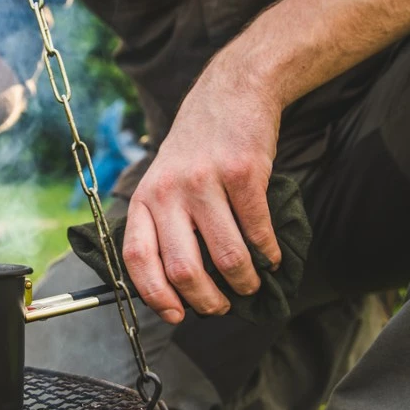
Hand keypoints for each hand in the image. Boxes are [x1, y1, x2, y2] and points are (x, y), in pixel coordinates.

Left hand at [123, 50, 283, 323]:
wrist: (230, 94)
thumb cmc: (195, 150)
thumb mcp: (162, 182)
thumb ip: (163, 225)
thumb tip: (176, 288)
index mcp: (145, 199)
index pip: (138, 259)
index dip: (155, 296)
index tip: (176, 315)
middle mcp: (169, 192)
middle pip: (183, 269)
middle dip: (207, 301)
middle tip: (222, 307)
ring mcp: (205, 182)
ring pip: (226, 257)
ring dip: (244, 282)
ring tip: (252, 285)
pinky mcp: (242, 174)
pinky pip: (257, 230)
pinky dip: (268, 254)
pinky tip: (271, 258)